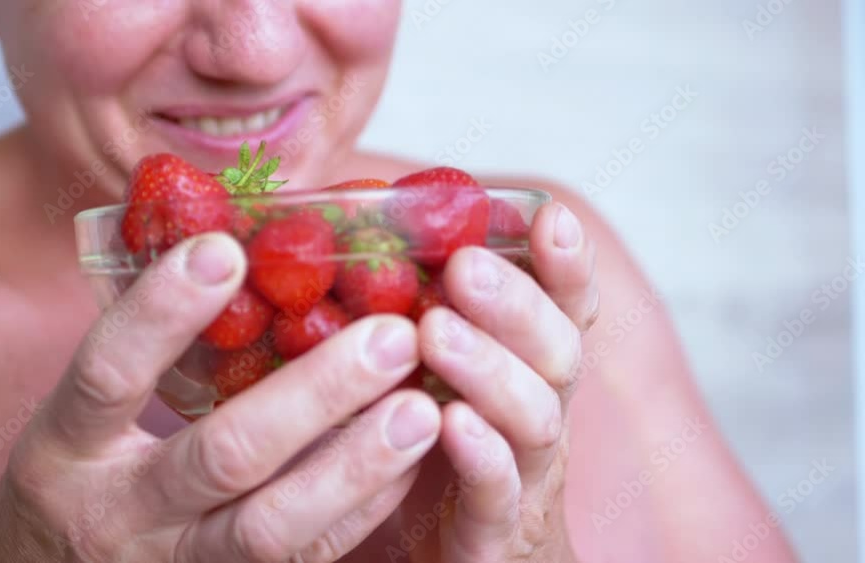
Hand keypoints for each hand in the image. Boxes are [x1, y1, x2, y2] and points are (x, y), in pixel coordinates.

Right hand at [0, 233, 442, 562]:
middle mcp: (118, 516)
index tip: (227, 251)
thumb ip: (143, 351)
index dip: (162, 313)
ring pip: (273, 527)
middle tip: (391, 337)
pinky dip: (362, 507)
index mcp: (65, 450)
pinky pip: (307, 558)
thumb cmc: (80, 481)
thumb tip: (231, 244)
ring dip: (356, 463)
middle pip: (222, 456)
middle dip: (315, 394)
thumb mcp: (77, 421)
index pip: (108, 375)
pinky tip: (407, 459)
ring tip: (420, 406)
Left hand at [401, 202, 597, 561]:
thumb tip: (361, 224)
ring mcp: (526, 475)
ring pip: (535, 417)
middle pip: (557, 353)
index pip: (563, 309)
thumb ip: (415, 309)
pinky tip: (450, 422)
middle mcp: (539, 413)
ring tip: (436, 333)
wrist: (457, 557)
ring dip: (489, 369)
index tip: (552, 217)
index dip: (566, 266)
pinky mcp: (496, 531)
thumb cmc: (437, 452)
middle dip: (515, 304)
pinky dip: (482, 456)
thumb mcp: (431, 373)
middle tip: (464, 266)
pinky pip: (500, 493)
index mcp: (526, 369)